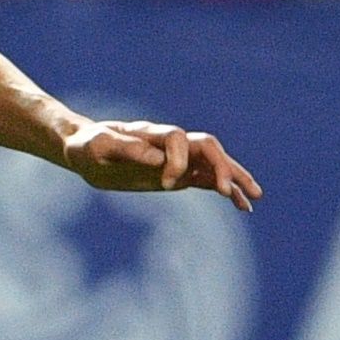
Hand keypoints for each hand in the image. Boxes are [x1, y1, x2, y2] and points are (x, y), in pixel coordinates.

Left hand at [60, 119, 260, 208]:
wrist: (85, 150)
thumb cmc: (87, 146)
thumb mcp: (96, 146)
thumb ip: (122, 148)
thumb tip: (155, 158)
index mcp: (151, 133)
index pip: (178, 138)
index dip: (177, 160)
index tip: (163, 184)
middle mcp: (170, 143)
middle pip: (207, 147)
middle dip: (220, 167)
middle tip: (226, 191)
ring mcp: (177, 158)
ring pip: (214, 163)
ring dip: (234, 177)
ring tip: (253, 197)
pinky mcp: (179, 174)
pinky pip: (208, 179)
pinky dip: (227, 190)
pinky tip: (242, 205)